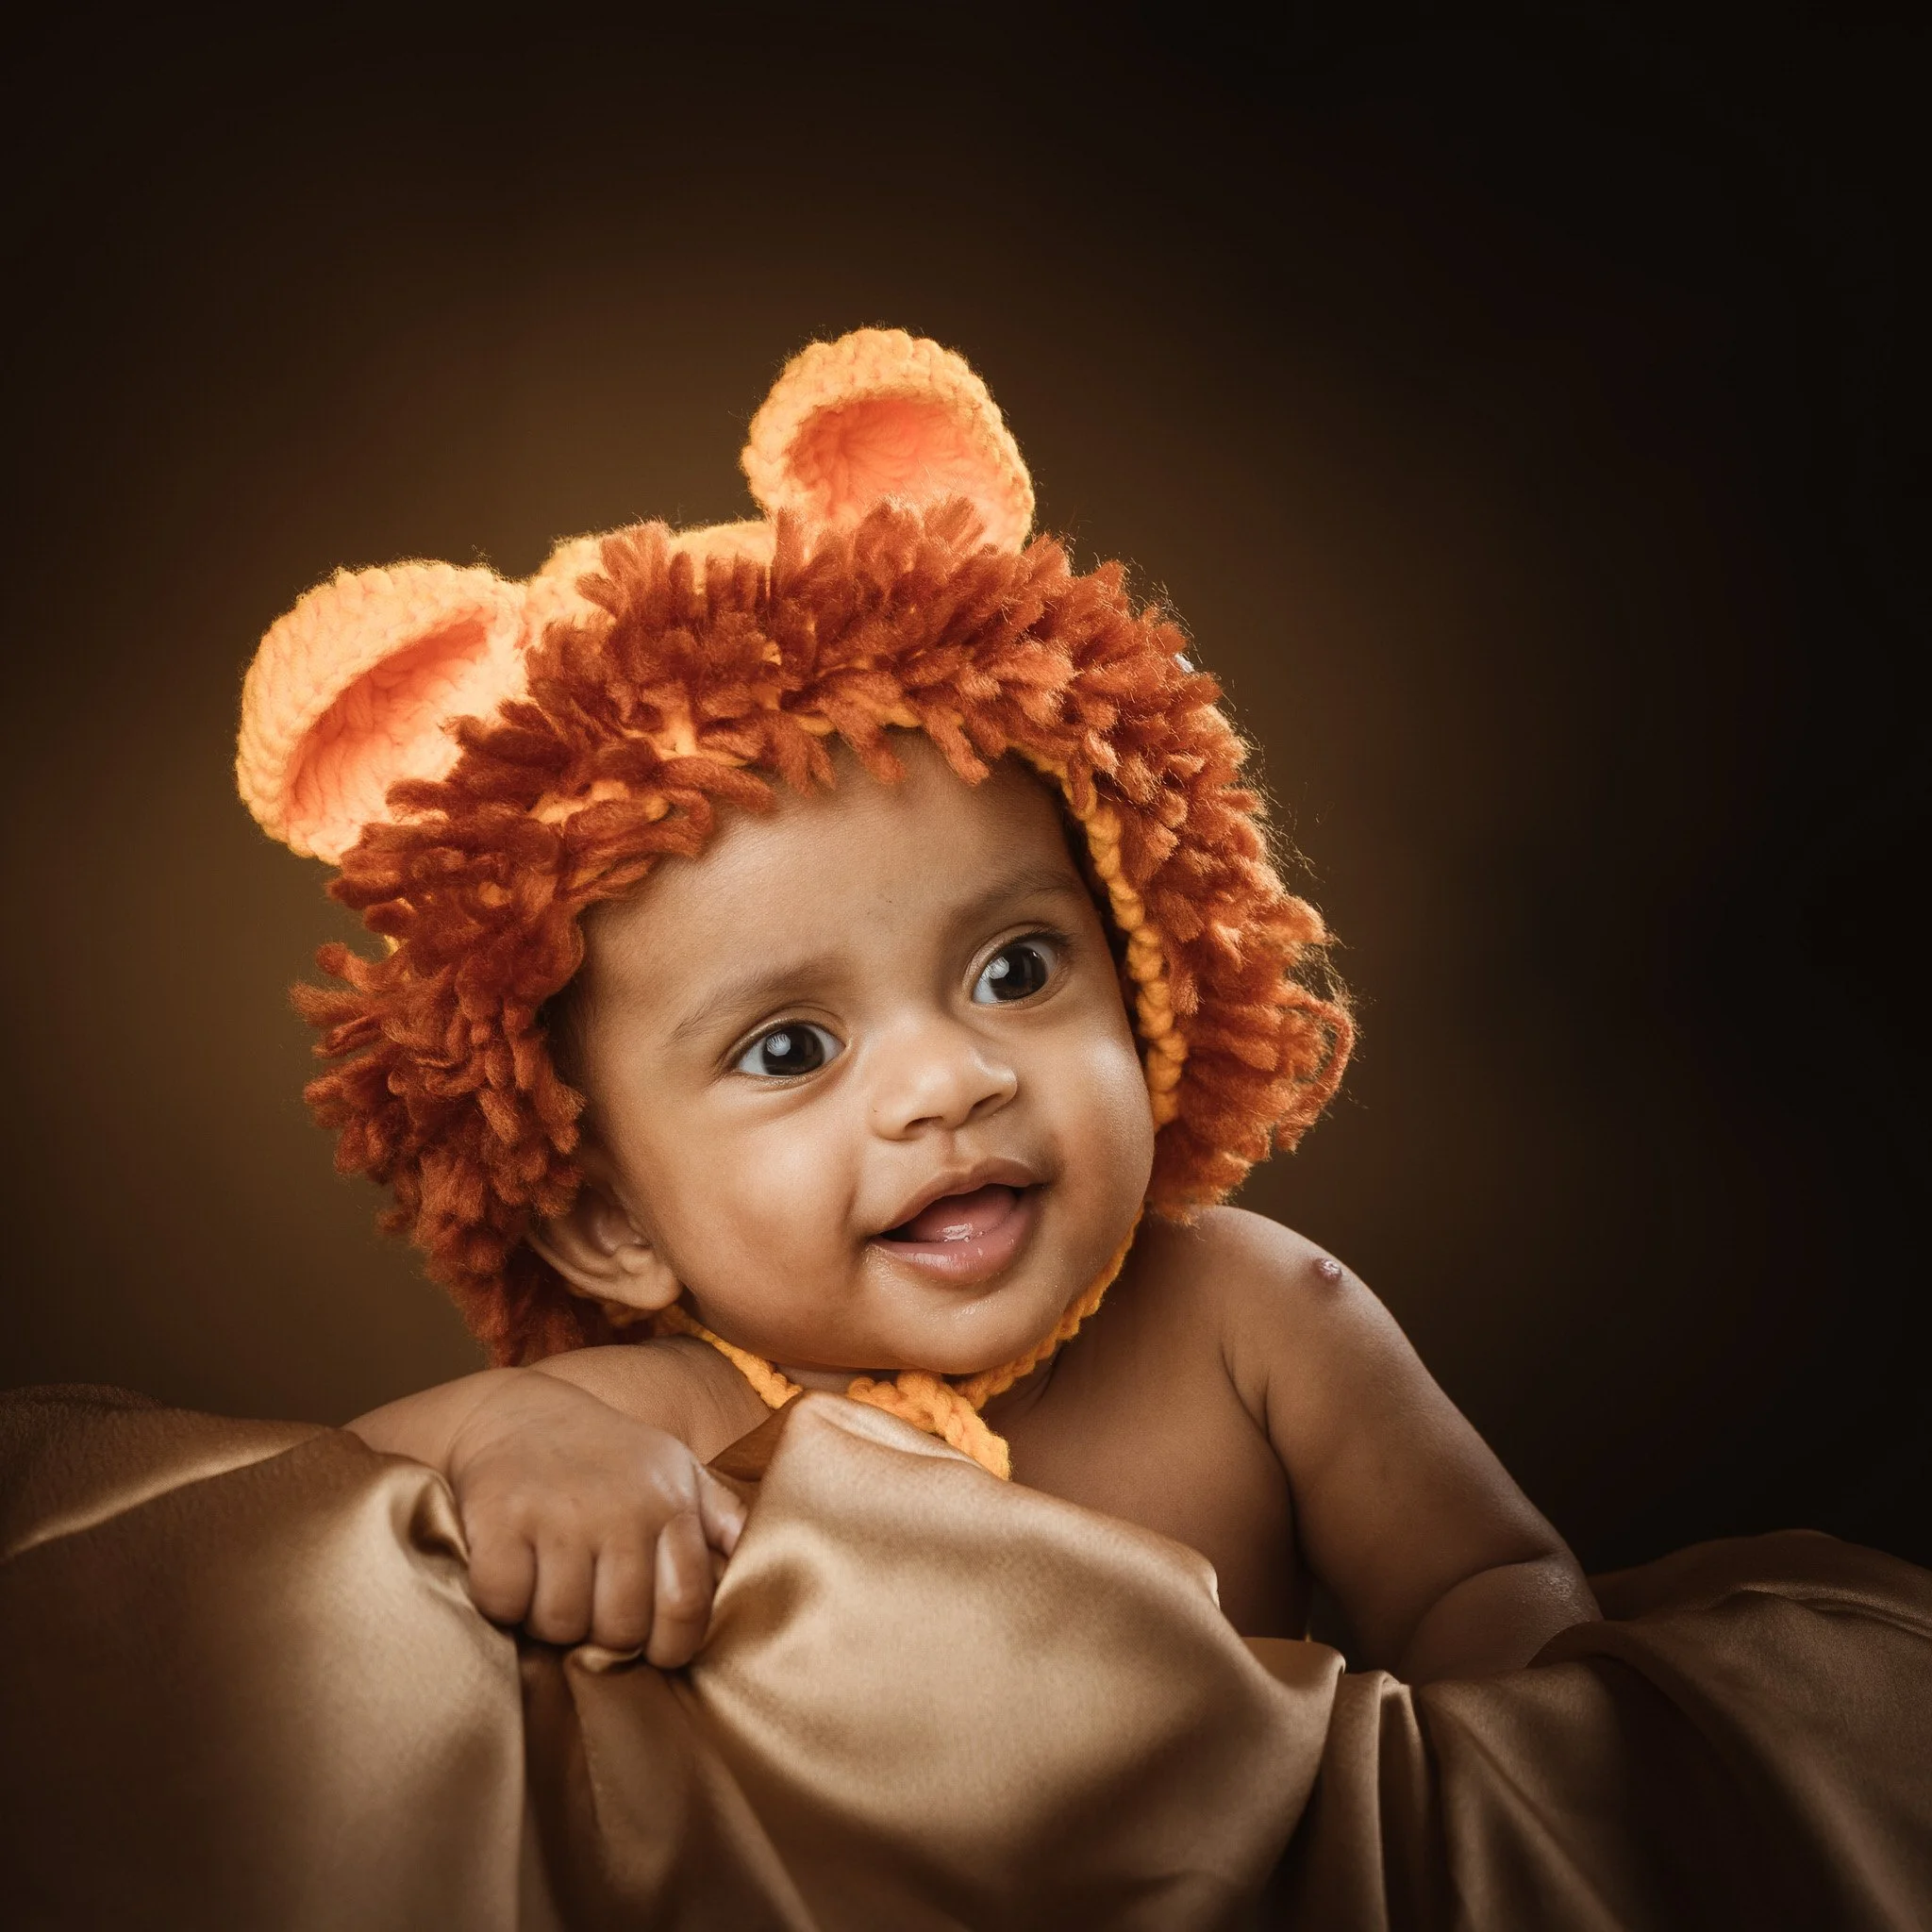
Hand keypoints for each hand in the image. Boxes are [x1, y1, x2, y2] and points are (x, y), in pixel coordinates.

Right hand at [442, 1370, 746, 1664]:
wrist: (516, 1412)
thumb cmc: (606, 1456)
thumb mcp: (674, 1469)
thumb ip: (720, 1517)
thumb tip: (769, 1554)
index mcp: (669, 1504)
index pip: (686, 1605)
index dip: (670, 1644)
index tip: (650, 1643)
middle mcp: (620, 1508)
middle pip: (620, 1629)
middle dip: (601, 1632)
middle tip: (588, 1601)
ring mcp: (558, 1513)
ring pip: (560, 1623)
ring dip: (548, 1618)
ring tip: (549, 1582)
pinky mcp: (499, 1518)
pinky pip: (504, 1602)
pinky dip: (501, 1601)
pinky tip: (510, 1571)